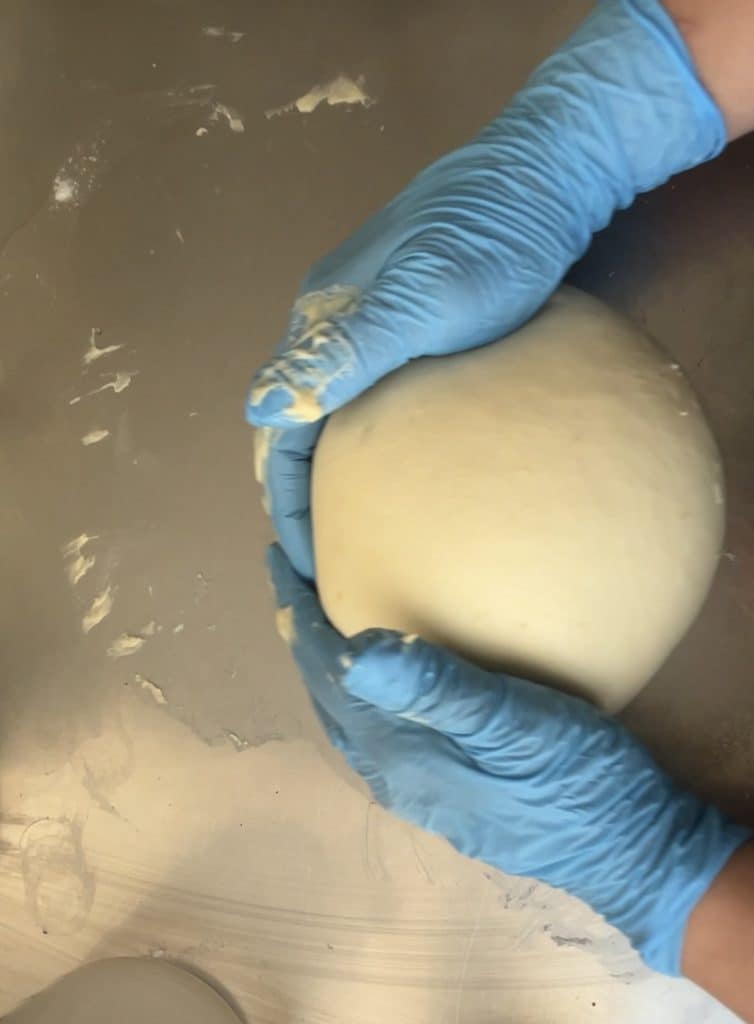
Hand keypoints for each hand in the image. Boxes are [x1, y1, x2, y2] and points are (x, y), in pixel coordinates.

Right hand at [247, 0, 725, 577]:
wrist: (548, 171)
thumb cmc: (493, 239)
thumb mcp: (423, 298)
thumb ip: (346, 349)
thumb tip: (263, 406)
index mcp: (321, 320)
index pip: (281, 430)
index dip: (286, 500)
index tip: (308, 563)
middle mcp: (333, 324)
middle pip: (298, 428)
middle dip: (302, 500)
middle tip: (330, 565)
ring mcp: (371, 324)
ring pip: (332, 418)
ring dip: (332, 480)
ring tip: (357, 539)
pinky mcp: (410, 325)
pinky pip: (371, 403)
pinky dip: (369, 452)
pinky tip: (400, 482)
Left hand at [267, 544, 749, 974]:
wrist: (626, 853)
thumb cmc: (576, 780)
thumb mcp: (517, 724)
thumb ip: (438, 690)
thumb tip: (355, 651)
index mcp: (399, 750)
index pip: (327, 670)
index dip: (299, 612)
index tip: (283, 554)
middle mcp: (391, 772)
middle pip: (326, 692)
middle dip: (302, 631)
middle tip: (293, 569)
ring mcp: (414, 788)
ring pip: (345, 714)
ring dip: (325, 661)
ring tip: (320, 613)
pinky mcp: (441, 792)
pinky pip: (372, 729)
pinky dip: (356, 689)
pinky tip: (378, 674)